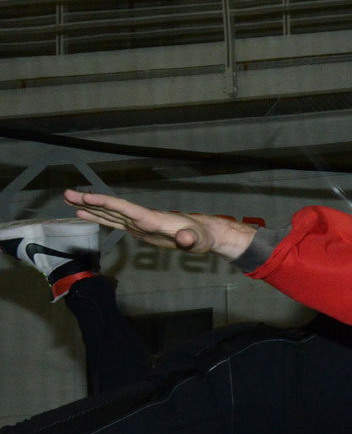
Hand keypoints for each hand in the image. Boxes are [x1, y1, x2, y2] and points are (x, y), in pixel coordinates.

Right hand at [64, 189, 255, 259]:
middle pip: (112, 207)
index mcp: (152, 219)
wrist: (203, 234)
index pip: (125, 208)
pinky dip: (99, 217)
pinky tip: (84, 214)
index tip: (87, 196)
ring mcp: (138, 223)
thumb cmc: (201, 236)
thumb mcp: (197, 240)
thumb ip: (190, 239)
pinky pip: (114, 221)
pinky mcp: (138, 229)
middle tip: (67, 193)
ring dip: (89, 206)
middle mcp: (142, 218)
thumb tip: (184, 239)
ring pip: (110, 212)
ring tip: (68, 199)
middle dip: (90, 201)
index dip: (106, 202)